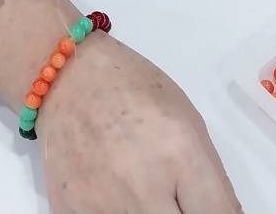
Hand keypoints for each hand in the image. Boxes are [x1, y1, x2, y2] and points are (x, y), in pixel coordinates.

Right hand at [39, 36, 240, 213]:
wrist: (66, 75)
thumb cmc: (133, 87)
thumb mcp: (188, 121)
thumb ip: (209, 180)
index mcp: (180, 154)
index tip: (209, 211)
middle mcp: (142, 184)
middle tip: (173, 200)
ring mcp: (101, 203)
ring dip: (147, 213)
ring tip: (140, 187)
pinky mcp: (68, 209)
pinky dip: (112, 211)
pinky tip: (111, 190)